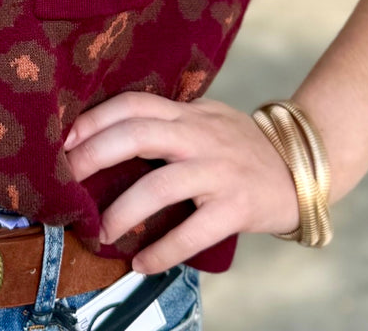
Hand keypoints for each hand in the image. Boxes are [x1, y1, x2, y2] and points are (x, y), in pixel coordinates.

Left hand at [62, 91, 300, 272]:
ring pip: (160, 185)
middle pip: (137, 135)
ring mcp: (218, 171)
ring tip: (101, 231)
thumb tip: (108, 136)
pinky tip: (142, 263)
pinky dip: (163, 250)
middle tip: (67, 180)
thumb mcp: (206, 120)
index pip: (134, 104)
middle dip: (95, 155)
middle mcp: (199, 136)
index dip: (96, 119)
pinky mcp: (236, 207)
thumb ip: (168, 123)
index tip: (65, 139)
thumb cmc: (242, 146)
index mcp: (187, 114)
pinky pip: (193, 231)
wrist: (302, 167)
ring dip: (123, 211)